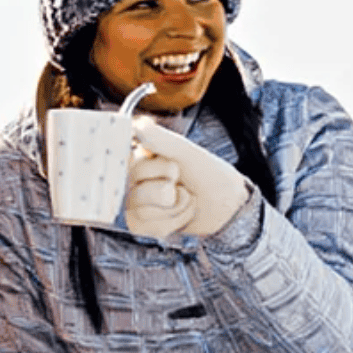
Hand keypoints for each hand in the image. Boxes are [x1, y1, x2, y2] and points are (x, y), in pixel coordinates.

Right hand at [129, 117, 250, 236]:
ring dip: (173, 207)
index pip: (126, 157)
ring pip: (140, 208)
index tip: (174, 169)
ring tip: (184, 198)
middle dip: (165, 187)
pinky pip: (146, 226)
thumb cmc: (209, 176)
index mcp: (142, 154)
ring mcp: (134, 200)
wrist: (226, 206)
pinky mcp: (141, 223)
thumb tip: (139, 126)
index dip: (152, 167)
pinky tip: (181, 213)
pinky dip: (172, 221)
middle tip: (181, 181)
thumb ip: (163, 140)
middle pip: (133, 184)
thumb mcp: (189, 153)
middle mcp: (133, 176)